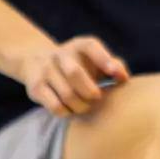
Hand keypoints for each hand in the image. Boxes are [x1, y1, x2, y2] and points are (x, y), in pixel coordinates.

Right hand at [14, 35, 128, 117]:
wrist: (36, 62)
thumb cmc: (79, 65)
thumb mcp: (94, 60)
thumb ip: (114, 65)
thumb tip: (123, 78)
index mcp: (78, 46)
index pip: (90, 46)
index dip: (104, 59)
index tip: (117, 75)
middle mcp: (60, 54)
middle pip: (74, 73)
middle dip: (90, 92)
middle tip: (96, 98)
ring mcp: (45, 70)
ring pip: (67, 94)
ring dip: (81, 106)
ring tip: (85, 106)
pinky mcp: (36, 87)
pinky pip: (56, 106)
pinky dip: (67, 112)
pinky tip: (70, 109)